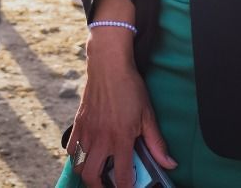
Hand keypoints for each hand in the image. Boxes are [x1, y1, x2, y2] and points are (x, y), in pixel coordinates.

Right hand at [67, 33, 175, 187]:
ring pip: (78, 165)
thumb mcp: (148, 115)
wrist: (108, 66)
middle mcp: (100, 138)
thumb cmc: (129, 88)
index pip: (122, 176)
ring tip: (98, 173)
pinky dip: (76, 157)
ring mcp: (86, 131)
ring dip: (88, 173)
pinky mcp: (78, 123)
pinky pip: (71, 149)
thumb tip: (169, 163)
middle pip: (92, 176)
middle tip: (110, 186)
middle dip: (101, 187)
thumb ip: (156, 143)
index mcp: (120, 138)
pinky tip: (87, 155)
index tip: (130, 187)